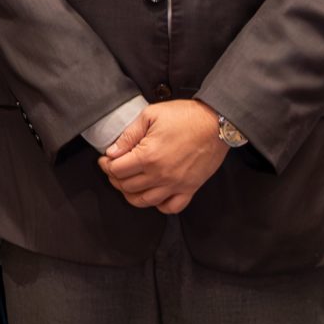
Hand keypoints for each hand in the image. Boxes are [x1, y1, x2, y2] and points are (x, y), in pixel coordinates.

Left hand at [99, 99, 228, 213]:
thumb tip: (112, 151)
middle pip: (127, 186)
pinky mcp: (190, 188)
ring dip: (131, 194)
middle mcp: (160, 174)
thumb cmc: (186, 116)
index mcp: (148, 156)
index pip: (116, 170)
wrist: (217, 122)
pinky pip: (171, 207)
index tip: (105, 160)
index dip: (106, 165)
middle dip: (115, 178)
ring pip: (144, 201)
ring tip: (128, 183)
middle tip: (114, 169)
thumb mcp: (150, 115)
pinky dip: (159, 205)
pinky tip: (154, 194)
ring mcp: (176, 184)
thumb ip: (128, 135)